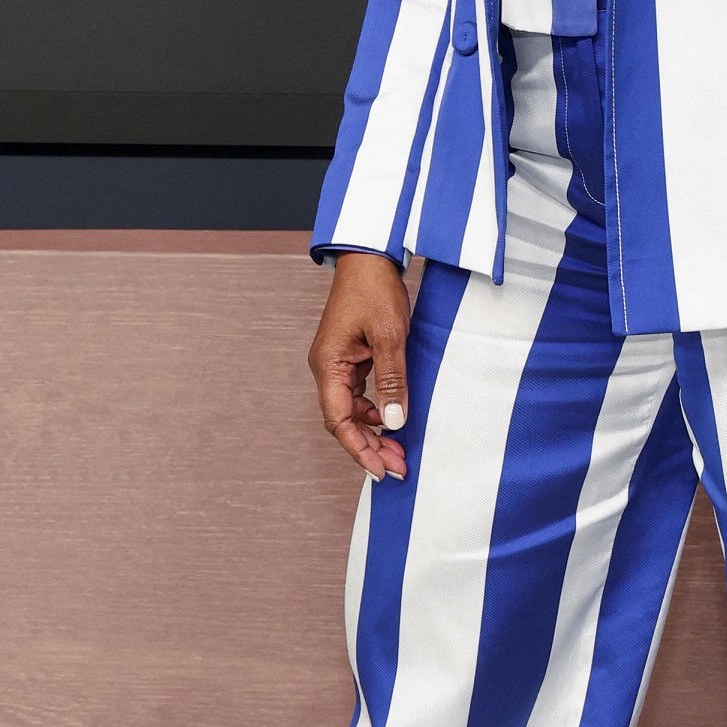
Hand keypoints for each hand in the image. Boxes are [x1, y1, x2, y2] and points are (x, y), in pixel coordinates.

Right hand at [308, 252, 413, 479]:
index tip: (381, 469)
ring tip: (399, 450)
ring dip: (374, 431)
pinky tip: (394, 419)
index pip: (338, 421)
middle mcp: (327, 369)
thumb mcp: (390, 336)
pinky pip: (359, 394)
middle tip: (398, 466)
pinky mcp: (350, 357)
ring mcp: (337, 364)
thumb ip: (392, 381)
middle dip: (369, 446)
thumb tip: (395, 423)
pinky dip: (375, 411)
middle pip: (343, 421)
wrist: (369, 257)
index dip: (359, 449)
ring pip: (352, 410)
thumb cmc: (375, 289)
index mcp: (328, 366)